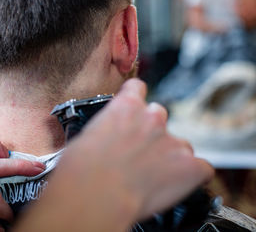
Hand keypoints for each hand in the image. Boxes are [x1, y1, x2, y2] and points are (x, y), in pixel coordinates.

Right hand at [15, 79, 213, 231]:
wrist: (96, 194)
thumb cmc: (82, 170)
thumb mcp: (86, 137)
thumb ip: (105, 130)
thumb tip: (106, 140)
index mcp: (126, 106)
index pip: (138, 89)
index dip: (136, 100)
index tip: (134, 111)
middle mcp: (154, 118)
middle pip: (160, 117)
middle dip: (152, 134)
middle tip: (138, 154)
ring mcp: (174, 142)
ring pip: (180, 146)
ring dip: (170, 157)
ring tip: (152, 177)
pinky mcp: (190, 167)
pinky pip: (200, 169)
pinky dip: (190, 177)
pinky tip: (173, 186)